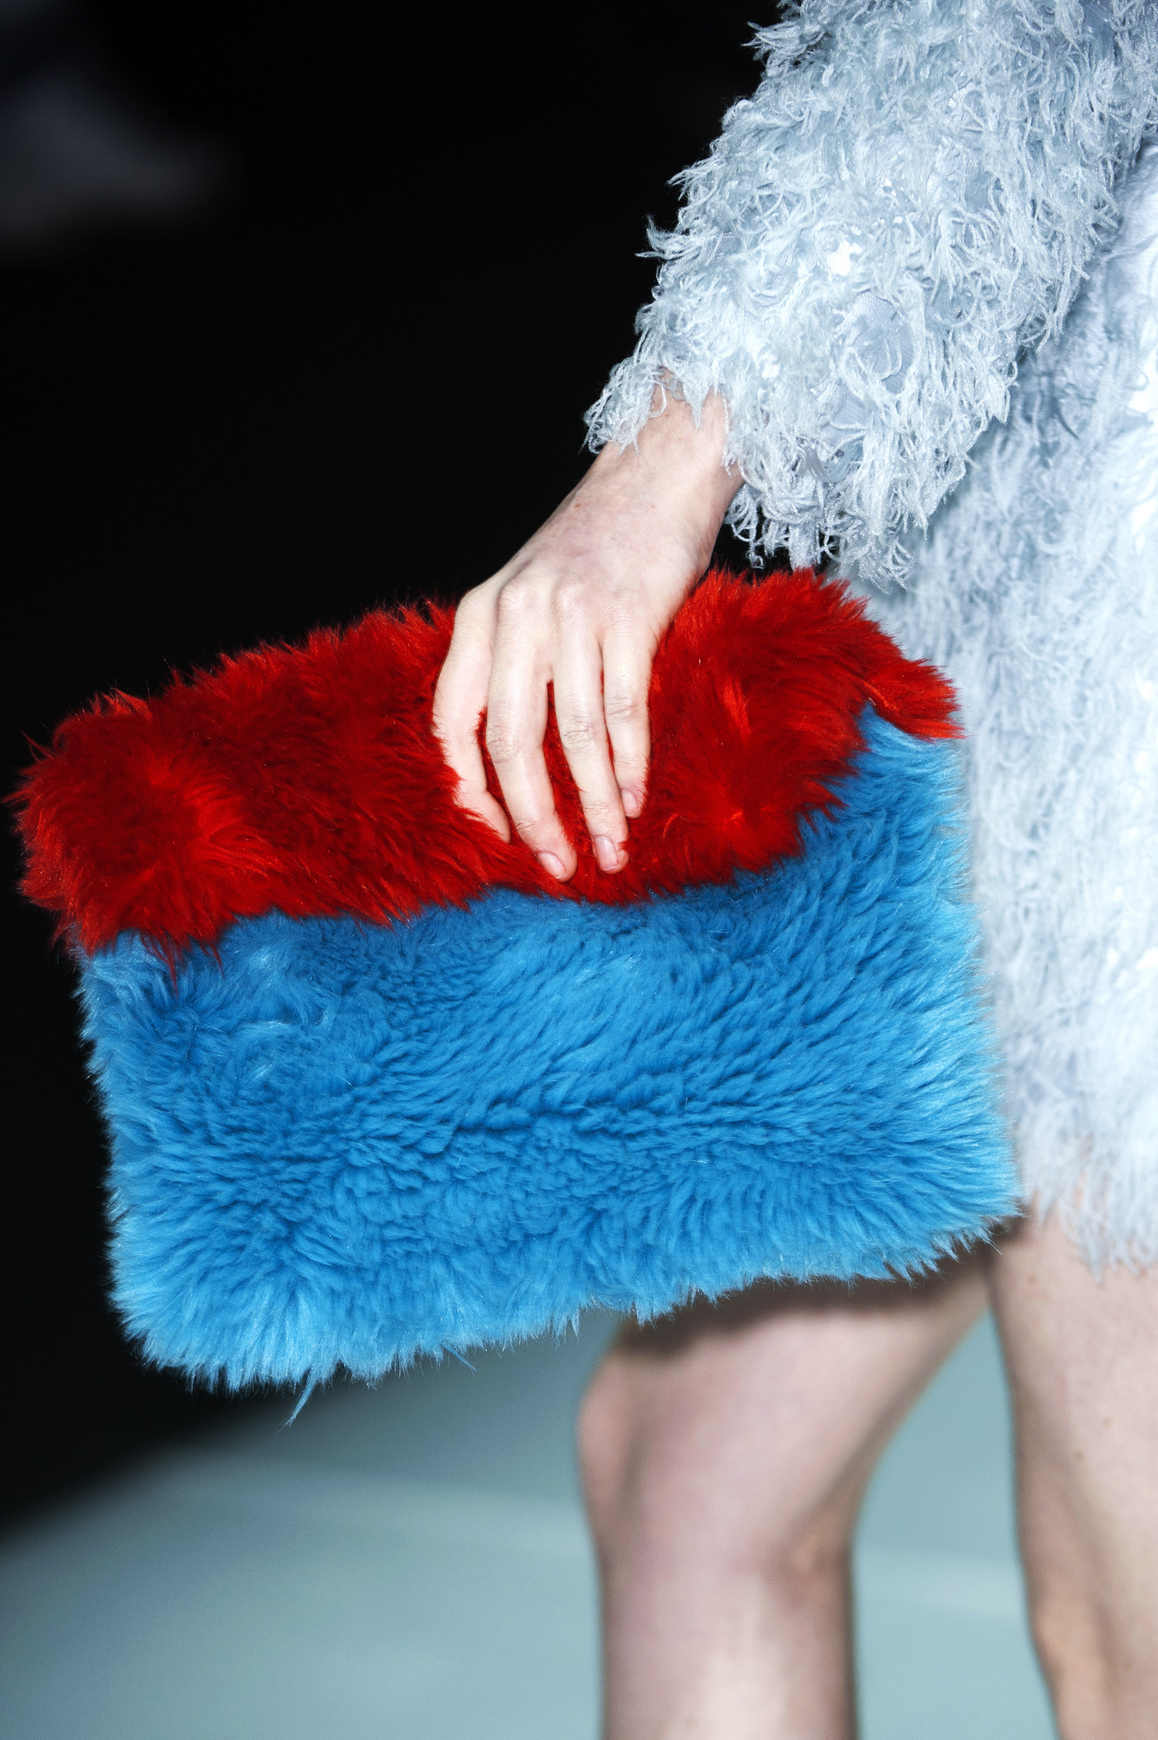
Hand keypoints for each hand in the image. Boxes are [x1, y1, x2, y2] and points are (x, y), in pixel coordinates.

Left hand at [433, 392, 741, 878]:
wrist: (658, 471)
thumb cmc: (597, 545)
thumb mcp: (528, 594)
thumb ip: (510, 661)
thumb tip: (509, 760)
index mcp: (479, 616)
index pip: (450, 722)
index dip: (467, 790)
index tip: (495, 838)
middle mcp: (515, 616)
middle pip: (508, 742)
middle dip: (532, 817)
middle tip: (557, 866)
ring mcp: (571, 615)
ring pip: (571, 737)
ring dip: (593, 805)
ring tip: (609, 851)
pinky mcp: (627, 616)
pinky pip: (623, 710)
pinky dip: (630, 766)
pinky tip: (635, 801)